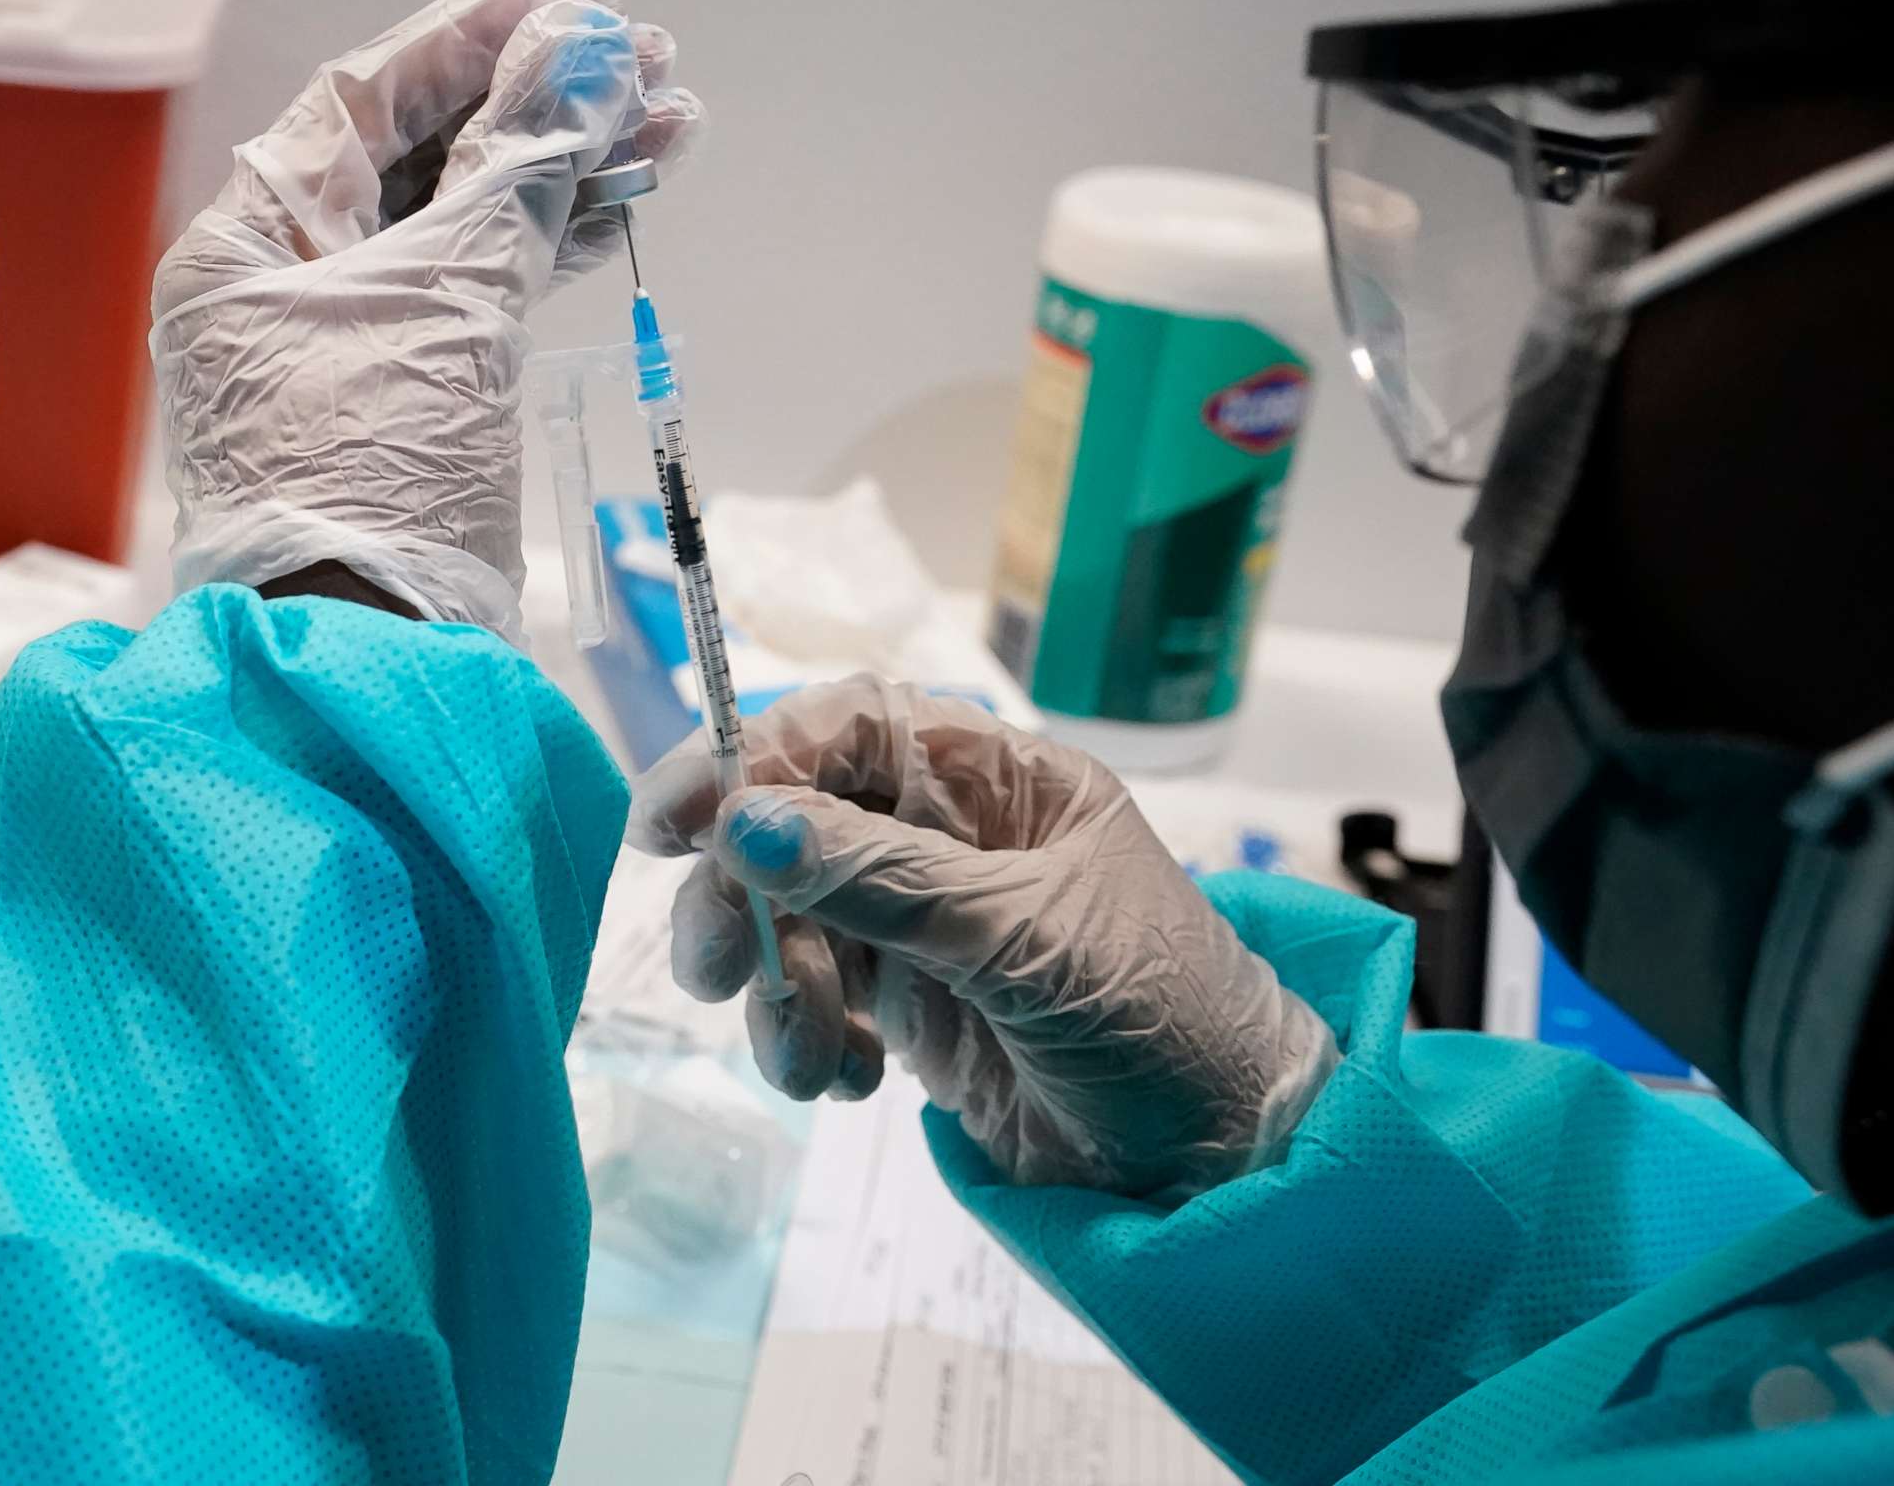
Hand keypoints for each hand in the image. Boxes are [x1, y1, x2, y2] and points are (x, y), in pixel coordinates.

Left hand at [150, 0, 704, 638]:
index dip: (482, 23)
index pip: (370, 93)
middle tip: (649, 49)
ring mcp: (352, 340)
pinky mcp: (411, 397)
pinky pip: (485, 285)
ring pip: (468, 217)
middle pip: (425, 147)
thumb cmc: (372, 476)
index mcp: (252, 240)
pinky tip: (627, 198)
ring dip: (567, 164)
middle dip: (541, 95)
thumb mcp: (449, 303)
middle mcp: (288, 279)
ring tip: (672, 118)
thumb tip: (585, 49)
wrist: (370, 661)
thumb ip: (518, 169)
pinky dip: (554, 242)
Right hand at [626, 678, 1340, 1197]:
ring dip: (778, 990)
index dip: (752, 758)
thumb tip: (748, 821)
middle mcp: (953, 836)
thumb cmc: (1159, 1017)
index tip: (675, 823)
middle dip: (744, 895)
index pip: (849, 728)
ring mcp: (926, 923)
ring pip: (791, 920)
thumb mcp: (1023, 939)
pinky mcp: (912, 1008)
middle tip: (720, 970)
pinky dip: (810, 1042)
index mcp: (998, 779)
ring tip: (816, 1065)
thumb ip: (884, 879)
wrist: (1218, 1163)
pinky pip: (816, 1000)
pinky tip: (855, 1084)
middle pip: (795, 824)